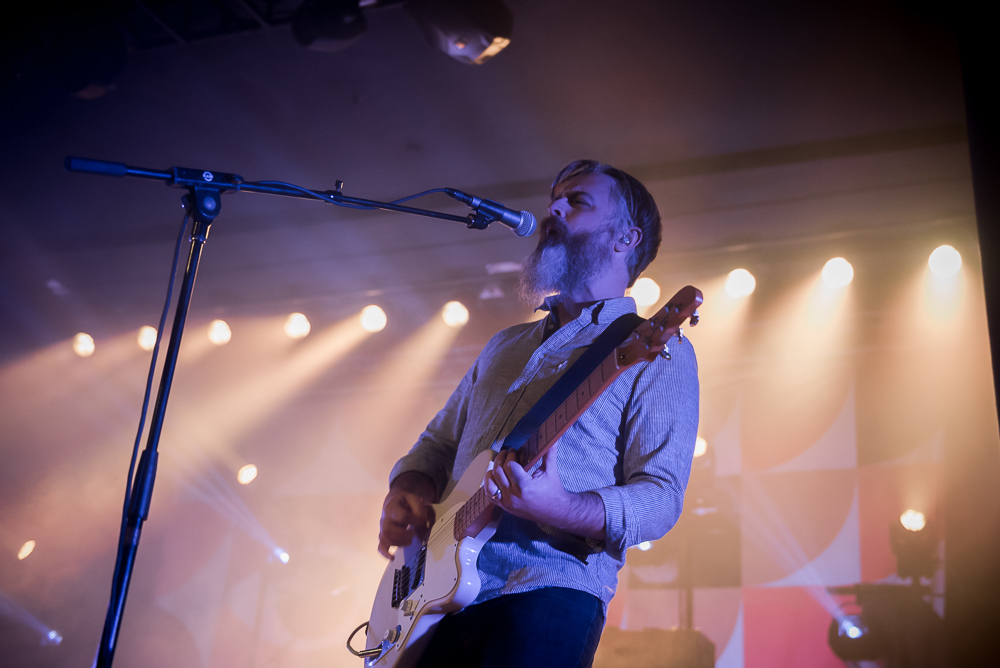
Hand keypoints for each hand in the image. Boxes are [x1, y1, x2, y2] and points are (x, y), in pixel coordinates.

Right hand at [378, 472, 434, 558]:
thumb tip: (421, 521)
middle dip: (403, 534)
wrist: (394, 502)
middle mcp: (385, 518)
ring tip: (409, 541)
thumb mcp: (414, 499)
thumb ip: (419, 509)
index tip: (421, 520)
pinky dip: (385, 553)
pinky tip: (392, 557)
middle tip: (413, 533)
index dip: (413, 520)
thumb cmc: (405, 502)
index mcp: (393, 508)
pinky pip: (380, 546)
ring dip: (398, 543)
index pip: (401, 516)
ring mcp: (383, 528)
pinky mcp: (384, 535)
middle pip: (389, 530)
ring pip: (385, 539)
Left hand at [485, 444, 605, 538]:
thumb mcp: (550, 471)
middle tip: (506, 453)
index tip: (514, 451)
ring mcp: (508, 503)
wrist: (555, 511)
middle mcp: (514, 495)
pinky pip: (490, 496)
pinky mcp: (505, 507)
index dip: (511, 455)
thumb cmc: (553, 490)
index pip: (510, 465)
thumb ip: (549, 453)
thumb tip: (553, 438)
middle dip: (501, 459)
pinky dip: (489, 485)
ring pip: (490, 484)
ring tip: (499, 464)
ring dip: (492, 471)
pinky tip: (494, 477)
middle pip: (498, 472)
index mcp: (525, 486)